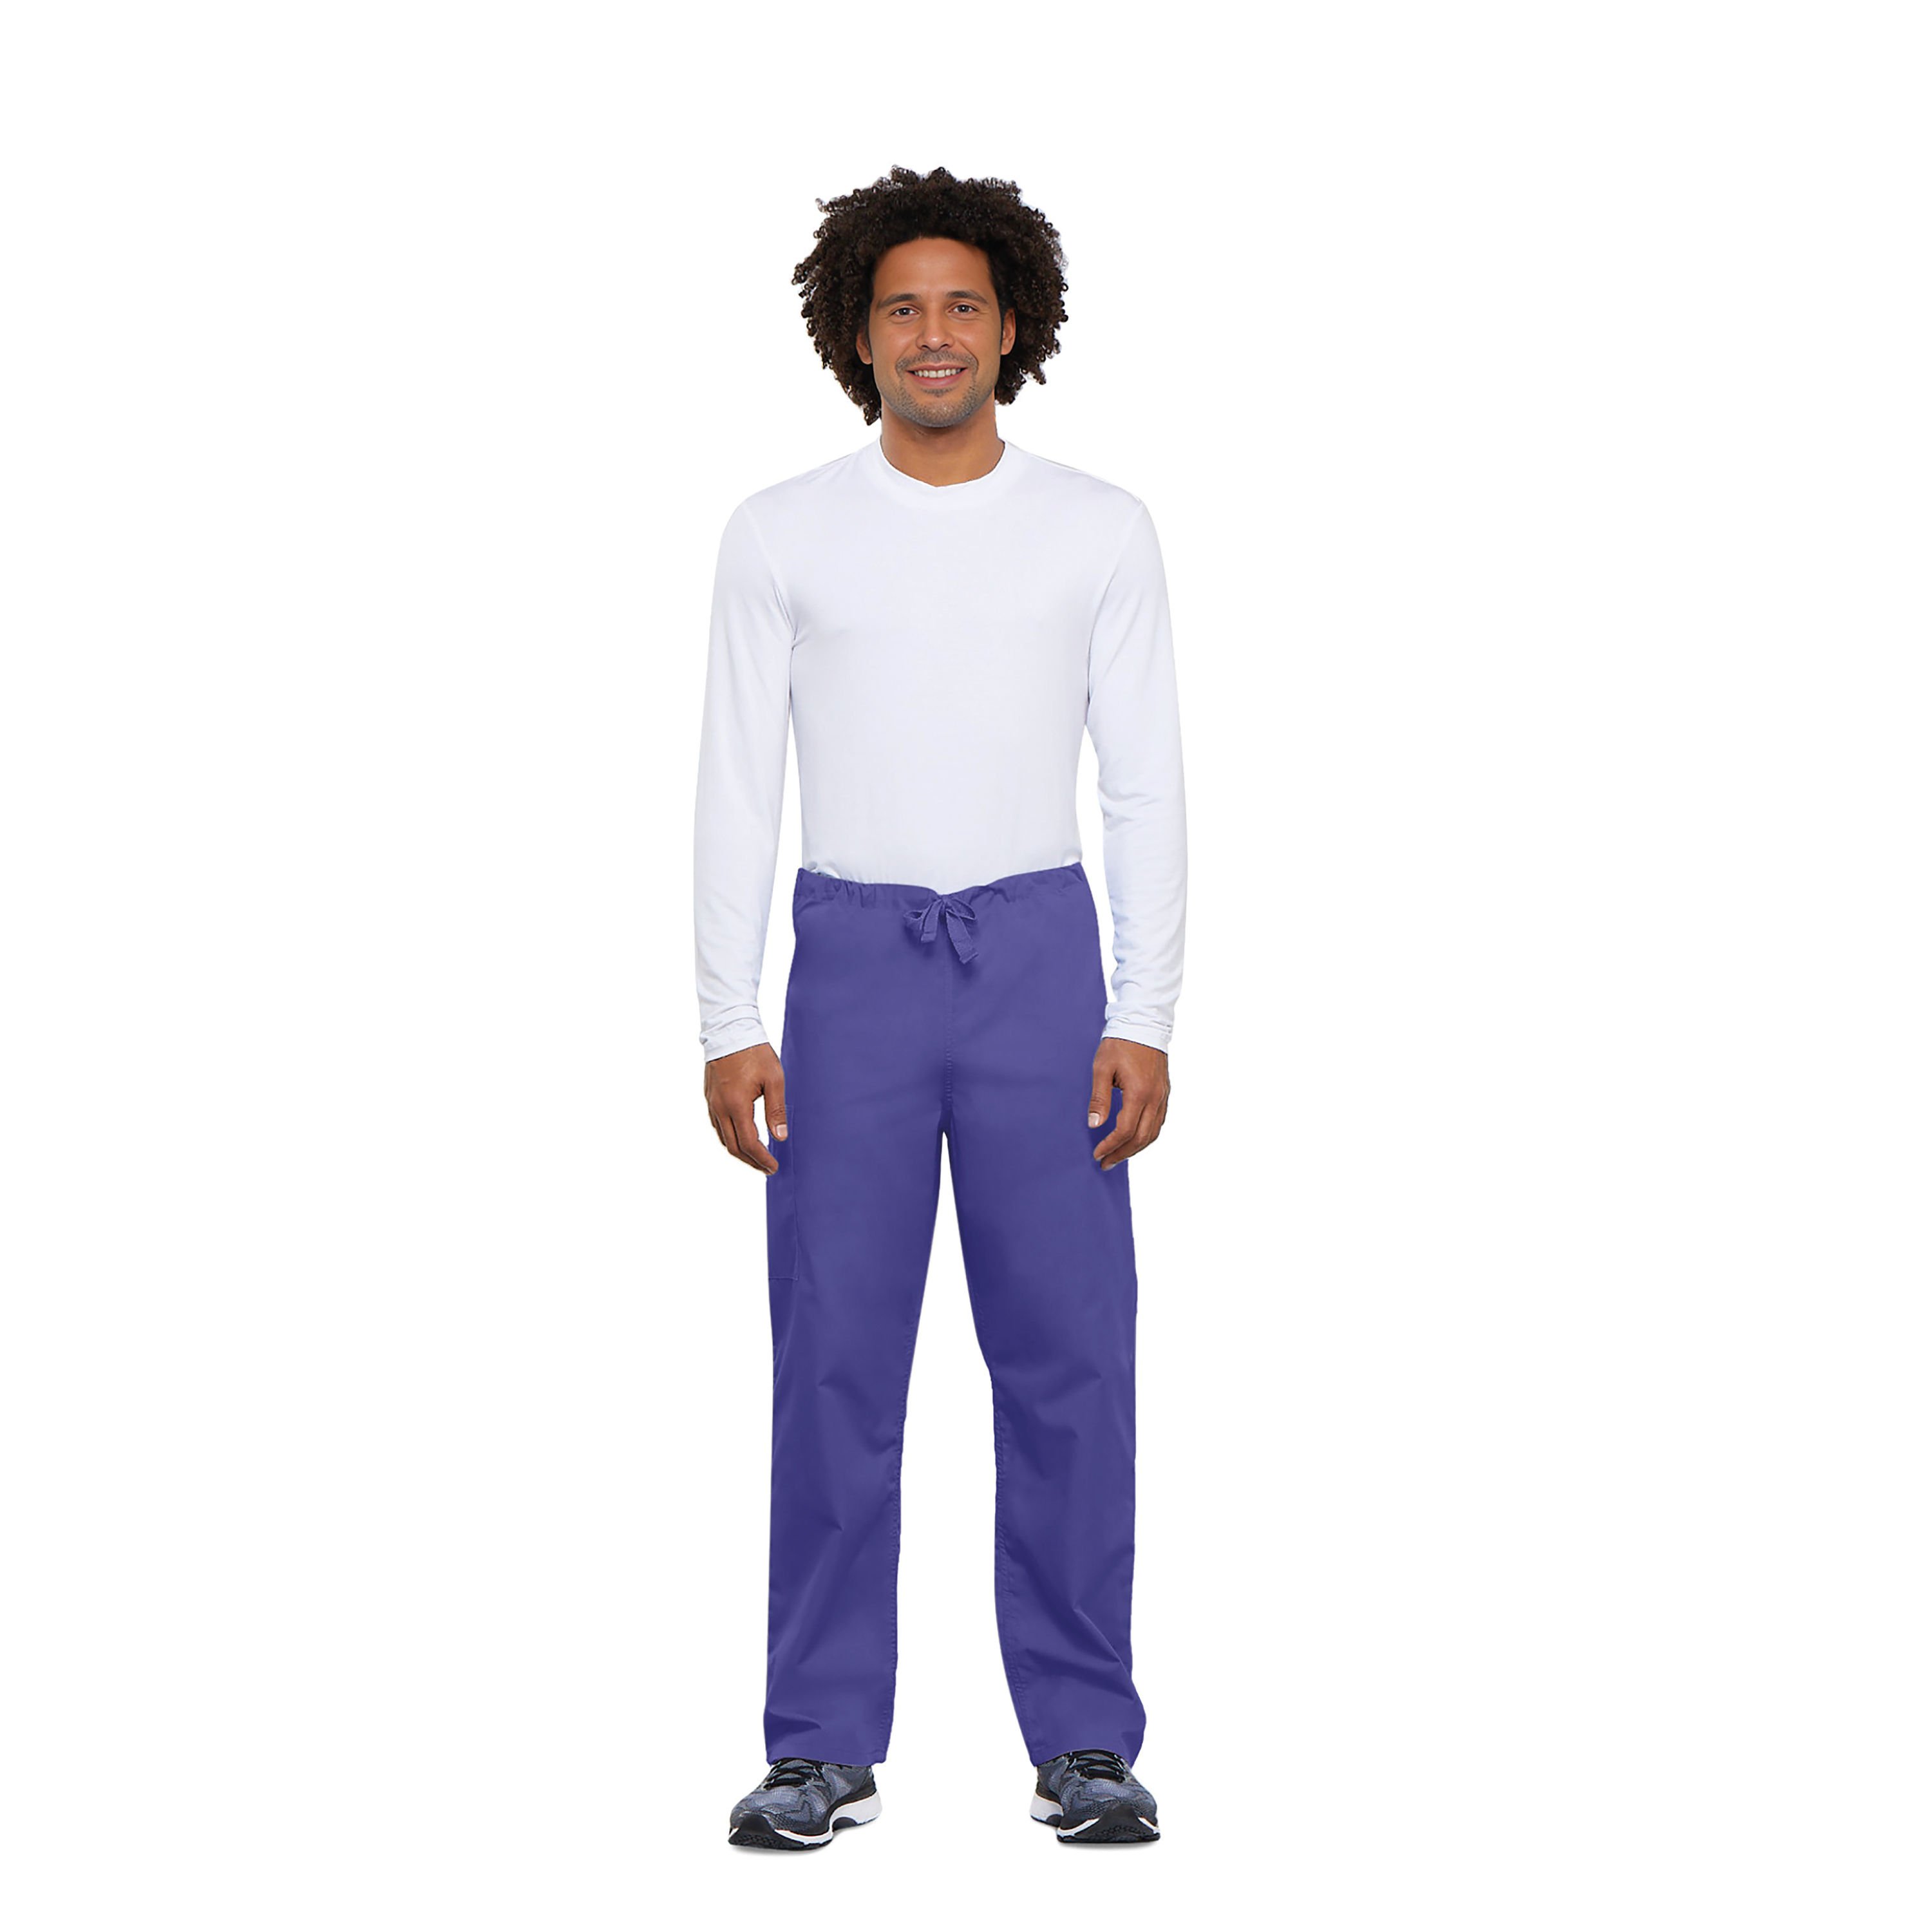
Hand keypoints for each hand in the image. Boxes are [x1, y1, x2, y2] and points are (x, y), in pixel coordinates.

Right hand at [704, 1043, 785, 1173]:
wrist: (729, 1030)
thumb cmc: (754, 1052)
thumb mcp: (774, 1079)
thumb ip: (776, 1110)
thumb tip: (780, 1137)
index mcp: (737, 1105)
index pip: (749, 1143)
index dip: (762, 1159)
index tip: (773, 1167)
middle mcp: (720, 1108)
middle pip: (733, 1147)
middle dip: (751, 1161)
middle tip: (766, 1168)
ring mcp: (712, 1103)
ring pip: (722, 1138)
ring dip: (739, 1151)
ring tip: (755, 1157)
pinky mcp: (709, 1097)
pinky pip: (716, 1125)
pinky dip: (729, 1137)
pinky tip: (740, 1137)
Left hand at [1089, 1038, 1169, 1170]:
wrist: (1143, 1023)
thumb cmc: (1120, 1044)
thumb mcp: (1102, 1069)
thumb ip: (1099, 1099)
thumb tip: (1094, 1125)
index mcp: (1139, 1093)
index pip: (1124, 1130)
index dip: (1110, 1146)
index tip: (1097, 1154)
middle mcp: (1155, 1098)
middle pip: (1141, 1138)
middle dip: (1122, 1154)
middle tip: (1106, 1163)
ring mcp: (1163, 1096)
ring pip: (1154, 1133)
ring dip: (1136, 1148)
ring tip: (1119, 1155)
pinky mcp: (1165, 1092)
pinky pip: (1159, 1122)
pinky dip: (1147, 1136)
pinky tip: (1135, 1138)